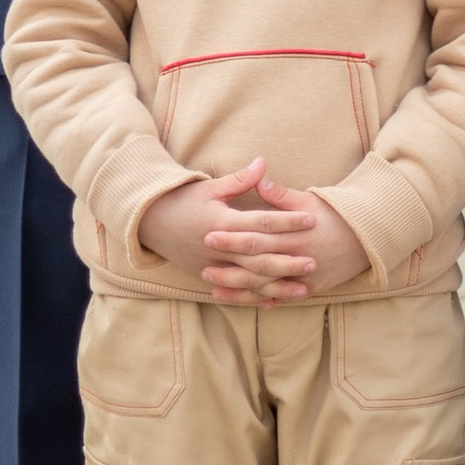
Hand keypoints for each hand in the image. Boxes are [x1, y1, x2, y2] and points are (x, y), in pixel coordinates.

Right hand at [139, 165, 367, 301]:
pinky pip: (234, 289)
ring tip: (303, 288)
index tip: (311, 220)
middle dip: (288, 261)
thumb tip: (263, 162)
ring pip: (250, 279)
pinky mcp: (207, 275)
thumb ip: (240, 179)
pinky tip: (274, 301)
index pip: (262, 222)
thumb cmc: (182, 200)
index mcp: (222, 221)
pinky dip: (254, 297)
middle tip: (315, 261)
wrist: (149, 222)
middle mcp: (219, 247)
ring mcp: (212, 264)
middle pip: (259, 256)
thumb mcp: (210, 187)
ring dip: (277, 285)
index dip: (287, 221)